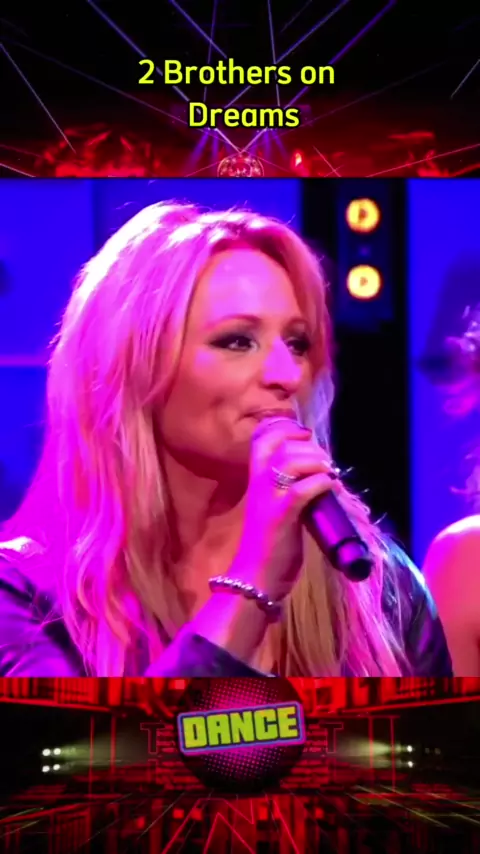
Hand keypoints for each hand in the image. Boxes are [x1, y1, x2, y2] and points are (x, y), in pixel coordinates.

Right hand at [232, 418, 338, 600]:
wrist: (255, 579)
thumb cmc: (268, 546)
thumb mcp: (275, 509)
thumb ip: (290, 490)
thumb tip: (318, 474)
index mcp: (255, 481)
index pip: (261, 439)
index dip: (283, 427)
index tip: (304, 434)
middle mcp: (259, 485)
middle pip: (280, 445)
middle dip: (308, 445)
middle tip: (325, 461)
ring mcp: (269, 500)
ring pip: (290, 462)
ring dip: (316, 461)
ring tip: (330, 472)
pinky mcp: (282, 518)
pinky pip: (301, 490)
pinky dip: (320, 482)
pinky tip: (331, 486)